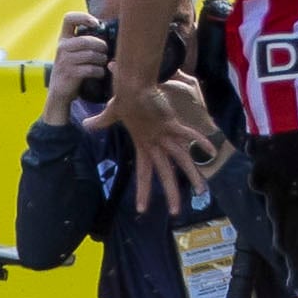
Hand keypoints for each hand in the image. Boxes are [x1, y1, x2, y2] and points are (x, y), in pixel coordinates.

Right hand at [45, 11, 108, 114]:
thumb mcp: (72, 51)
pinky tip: (100, 73)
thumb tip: (108, 32)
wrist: (60, 91)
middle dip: (101, 46)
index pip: (69, 18)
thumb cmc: (72, 68)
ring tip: (103, 63)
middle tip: (105, 52)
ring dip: (102, 60)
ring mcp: (65, 61)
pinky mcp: (70, 74)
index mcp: (63, 38)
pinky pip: (91, 69)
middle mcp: (62, 47)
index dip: (84, 17)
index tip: (96, 24)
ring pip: (91, 55)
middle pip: (87, 40)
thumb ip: (84, 41)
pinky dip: (99, 71)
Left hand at [86, 78, 214, 212]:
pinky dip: (200, 141)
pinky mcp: (172, 123)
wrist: (131, 85)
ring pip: (180, 158)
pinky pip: (188, 134)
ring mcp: (164, 134)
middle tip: (175, 213)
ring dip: (191, 174)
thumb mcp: (111, 112)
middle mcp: (153, 143)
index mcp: (142, 144)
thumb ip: (100, 121)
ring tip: (201, 190)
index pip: (143, 172)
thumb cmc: (122, 97)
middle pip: (163, 172)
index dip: (143, 191)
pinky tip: (212, 151)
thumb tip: (85, 124)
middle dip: (170, 193)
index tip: (142, 209)